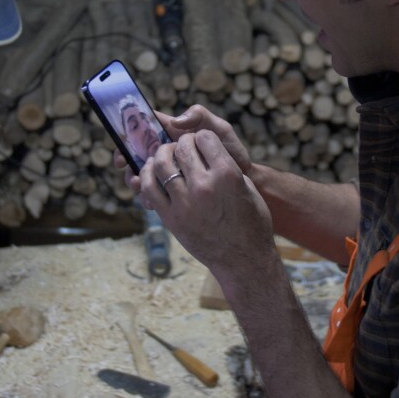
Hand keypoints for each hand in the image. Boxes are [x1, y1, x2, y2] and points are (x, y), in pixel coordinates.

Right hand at [124, 105, 252, 194]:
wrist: (246, 181)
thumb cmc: (233, 151)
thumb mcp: (220, 130)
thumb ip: (200, 117)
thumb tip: (175, 120)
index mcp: (174, 133)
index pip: (146, 127)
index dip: (130, 130)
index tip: (124, 138)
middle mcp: (168, 151)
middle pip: (137, 152)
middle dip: (126, 158)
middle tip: (124, 164)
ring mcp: (170, 172)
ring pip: (143, 174)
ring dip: (135, 178)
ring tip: (138, 184)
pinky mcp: (174, 190)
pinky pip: (156, 192)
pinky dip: (149, 196)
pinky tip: (151, 200)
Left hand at [139, 130, 276, 281]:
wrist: (243, 260)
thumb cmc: (251, 224)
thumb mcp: (248, 189)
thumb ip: (227, 167)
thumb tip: (207, 153)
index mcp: (227, 174)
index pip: (205, 137)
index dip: (202, 137)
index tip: (201, 141)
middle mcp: (204, 186)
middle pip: (182, 147)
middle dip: (182, 143)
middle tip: (183, 147)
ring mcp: (185, 203)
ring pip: (161, 164)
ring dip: (162, 154)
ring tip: (166, 156)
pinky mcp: (171, 218)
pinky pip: (149, 188)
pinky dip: (147, 175)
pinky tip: (152, 171)